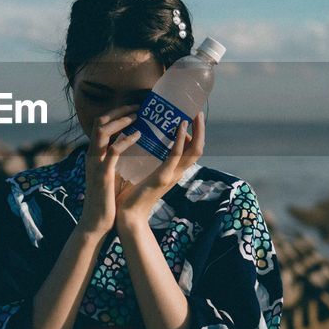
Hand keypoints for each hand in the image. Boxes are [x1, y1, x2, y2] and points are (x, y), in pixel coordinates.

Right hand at [77, 103, 144, 236]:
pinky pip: (113, 151)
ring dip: (120, 121)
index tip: (133, 109)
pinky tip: (138, 135)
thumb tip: (130, 152)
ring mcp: (96, 164)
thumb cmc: (107, 201)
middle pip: (99, 122)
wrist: (97, 223)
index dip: (116, 114)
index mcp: (95, 155)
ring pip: (102, 131)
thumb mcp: (110, 176)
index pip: (101, 126)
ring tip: (137, 116)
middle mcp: (93, 156)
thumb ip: (116, 162)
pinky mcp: (103, 174)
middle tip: (137, 107)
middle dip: (118, 111)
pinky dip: (125, 140)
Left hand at [116, 110, 204, 228]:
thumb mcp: (144, 173)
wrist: (127, 216)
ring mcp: (172, 175)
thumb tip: (145, 142)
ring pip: (194, 151)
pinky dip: (180, 139)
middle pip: (198, 149)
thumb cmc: (132, 195)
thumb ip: (149, 161)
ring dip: (196, 131)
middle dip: (201, 130)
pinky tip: (179, 127)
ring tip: (193, 115)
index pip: (192, 151)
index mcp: (173, 171)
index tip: (191, 118)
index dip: (195, 134)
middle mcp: (176, 173)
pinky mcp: (162, 177)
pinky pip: (176, 155)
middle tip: (198, 112)